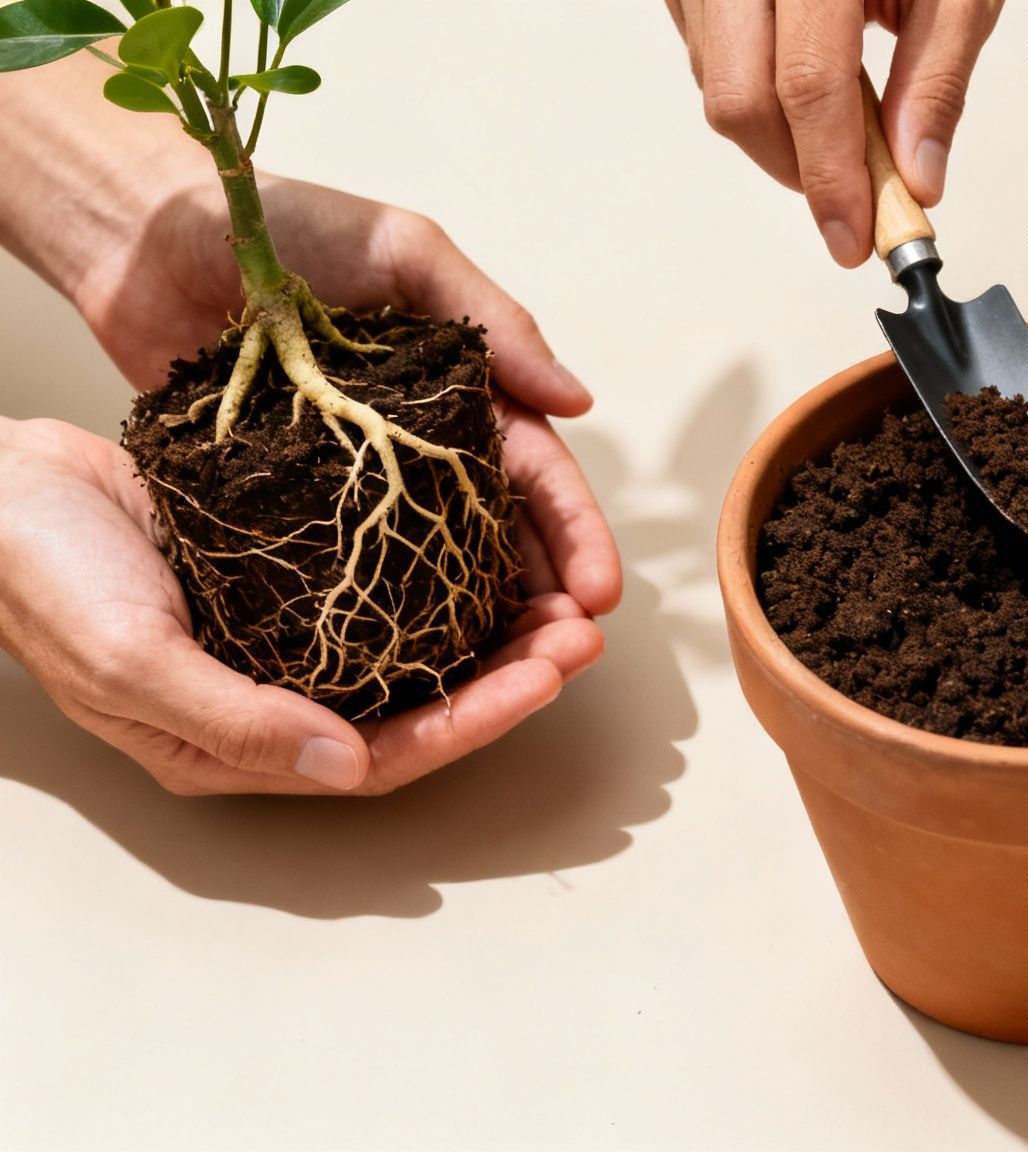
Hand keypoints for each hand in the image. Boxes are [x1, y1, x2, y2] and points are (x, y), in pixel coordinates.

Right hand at [0, 418, 604, 795]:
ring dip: (491, 625)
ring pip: (415, 645)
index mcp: (244, 742)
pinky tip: (493, 546)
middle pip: (420, 701)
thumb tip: (349, 767)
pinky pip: (385, 584)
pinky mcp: (288, 572)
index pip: (388, 751)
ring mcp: (285, 635)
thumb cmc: (42, 578)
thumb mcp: (130, 657)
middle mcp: (279, 697)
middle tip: (581, 632)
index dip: (476, 719)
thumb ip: (237, 720)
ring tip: (562, 596)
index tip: (549, 677)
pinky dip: (445, 572)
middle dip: (509, 674)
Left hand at [66, 175, 623, 622]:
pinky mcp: (284, 501)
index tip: (598, 592)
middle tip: (566, 650)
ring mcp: (351, 477)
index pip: (538, 472)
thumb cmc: (287, 225)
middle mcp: (418, 442)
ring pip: (432, 564)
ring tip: (502, 674)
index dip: (575, 533)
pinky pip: (342, 565)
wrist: (151, 235)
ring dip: (474, 621)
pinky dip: (378, 613)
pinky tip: (400, 659)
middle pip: (500, 534)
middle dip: (543, 595)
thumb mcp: (406, 249)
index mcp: (463, 388)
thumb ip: (495, 316)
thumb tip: (578, 401)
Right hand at [667, 0, 1004, 265]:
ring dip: (780, 133)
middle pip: (740, 99)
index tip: (856, 239)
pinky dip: (758, 93)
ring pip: (717, 86)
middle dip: (797, 169)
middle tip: (853, 201)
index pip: (808, 85)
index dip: (831, 176)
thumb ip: (937, 80)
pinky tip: (806, 76)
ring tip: (847, 116)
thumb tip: (917, 180)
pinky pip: (707, 58)